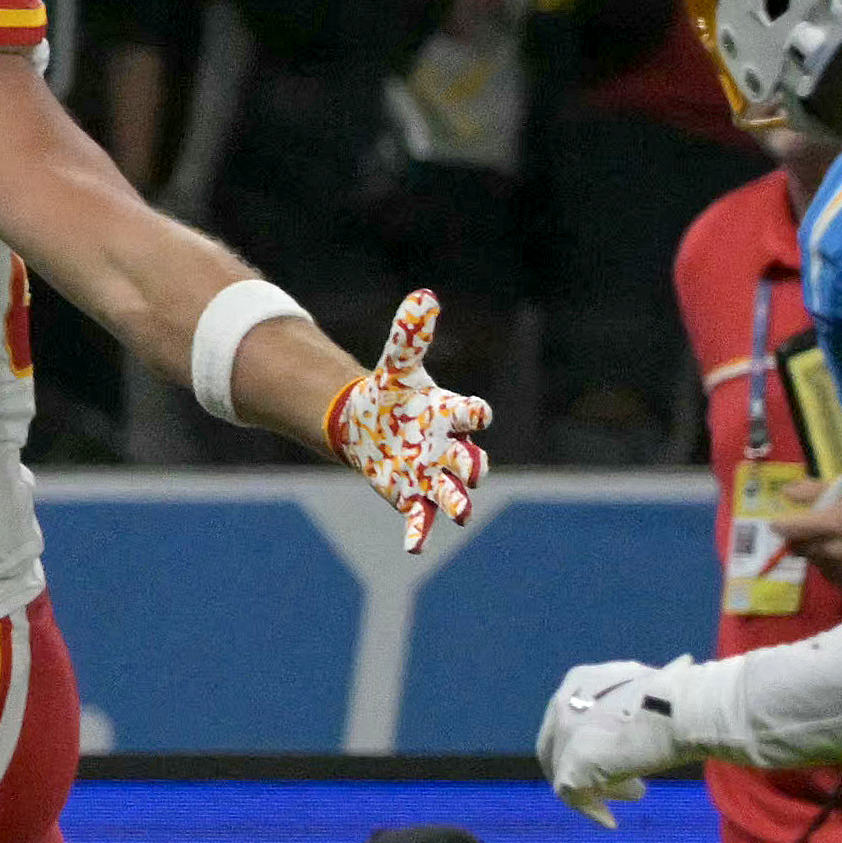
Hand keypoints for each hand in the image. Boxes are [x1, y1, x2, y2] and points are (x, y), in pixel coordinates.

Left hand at [325, 288, 490, 553]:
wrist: (367, 424)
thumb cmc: (391, 396)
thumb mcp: (397, 365)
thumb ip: (410, 335)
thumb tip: (424, 295)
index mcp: (451, 414)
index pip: (473, 415)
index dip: (475, 415)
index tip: (475, 415)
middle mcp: (449, 448)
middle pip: (471, 461)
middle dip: (472, 467)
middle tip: (470, 472)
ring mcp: (431, 475)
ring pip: (452, 493)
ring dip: (457, 503)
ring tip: (461, 514)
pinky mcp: (410, 496)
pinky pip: (420, 517)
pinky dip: (420, 532)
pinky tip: (414, 547)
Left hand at [539, 655, 697, 826]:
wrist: (679, 712)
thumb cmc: (679, 696)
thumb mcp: (658, 682)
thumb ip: (646, 691)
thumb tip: (683, 668)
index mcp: (579, 681)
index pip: (568, 719)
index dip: (587, 741)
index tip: (614, 757)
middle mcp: (563, 703)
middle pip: (559, 747)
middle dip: (588, 768)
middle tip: (621, 784)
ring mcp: (564, 735)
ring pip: (565, 772)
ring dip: (596, 788)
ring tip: (633, 794)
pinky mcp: (571, 765)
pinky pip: (571, 795)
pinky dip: (590, 809)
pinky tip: (610, 820)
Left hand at [775, 471, 841, 599]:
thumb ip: (814, 491)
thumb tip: (785, 492)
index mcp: (832, 523)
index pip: (791, 529)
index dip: (781, 525)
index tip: (777, 523)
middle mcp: (836, 549)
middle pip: (800, 548)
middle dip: (799, 539)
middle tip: (804, 531)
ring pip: (817, 563)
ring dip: (816, 554)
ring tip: (829, 543)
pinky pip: (835, 576)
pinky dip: (833, 567)